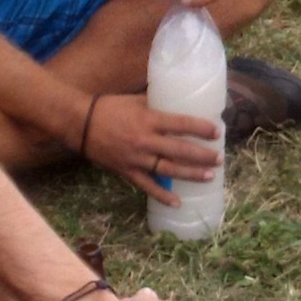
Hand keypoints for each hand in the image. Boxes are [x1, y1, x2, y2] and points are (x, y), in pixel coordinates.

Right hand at [75, 92, 221, 202]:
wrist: (80, 123)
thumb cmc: (109, 107)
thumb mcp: (136, 100)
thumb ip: (157, 102)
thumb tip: (178, 98)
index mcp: (148, 119)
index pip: (181, 124)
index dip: (201, 129)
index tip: (217, 132)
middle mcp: (145, 140)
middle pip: (180, 150)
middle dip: (202, 155)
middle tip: (220, 158)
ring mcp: (136, 158)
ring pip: (168, 169)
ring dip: (191, 174)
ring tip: (209, 176)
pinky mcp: (126, 171)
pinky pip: (147, 186)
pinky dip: (162, 195)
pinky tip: (177, 202)